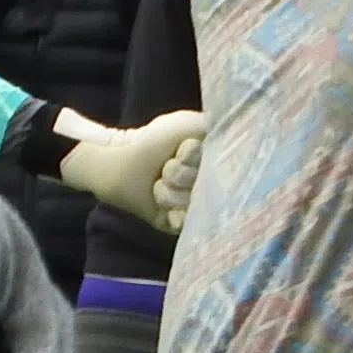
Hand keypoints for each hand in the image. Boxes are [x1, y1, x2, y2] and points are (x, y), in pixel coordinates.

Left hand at [53, 106, 206, 232]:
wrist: (112, 163)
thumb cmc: (146, 141)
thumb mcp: (186, 125)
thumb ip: (218, 129)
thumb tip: (239, 134)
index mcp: (212, 160)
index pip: (221, 167)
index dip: (194, 160)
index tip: (179, 153)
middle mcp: (206, 183)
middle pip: (208, 188)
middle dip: (180, 177)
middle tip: (163, 170)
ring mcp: (192, 204)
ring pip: (195, 206)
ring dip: (170, 194)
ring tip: (156, 185)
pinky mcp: (177, 224)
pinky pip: (188, 227)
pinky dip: (174, 217)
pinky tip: (163, 209)